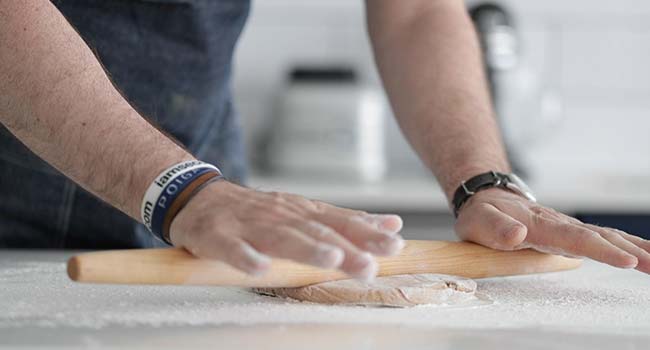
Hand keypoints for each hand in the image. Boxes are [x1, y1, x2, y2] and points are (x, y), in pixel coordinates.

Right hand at [169, 181, 404, 279]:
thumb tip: (391, 224)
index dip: (366, 233)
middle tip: (370, 265)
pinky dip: (246, 257)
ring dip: (307, 249)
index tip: (394, 245)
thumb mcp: (306, 211)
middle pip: (316, 232)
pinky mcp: (219, 236)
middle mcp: (282, 216)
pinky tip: (259, 269)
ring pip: (281, 238)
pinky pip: (232, 249)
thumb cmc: (259, 212)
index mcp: (303, 212)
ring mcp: (250, 226)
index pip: (340, 222)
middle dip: (345, 248)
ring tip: (331, 260)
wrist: (202, 198)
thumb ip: (346, 220)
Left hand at [454, 188, 649, 273]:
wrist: (486, 196)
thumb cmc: (482, 214)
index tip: (626, 261)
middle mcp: (560, 223)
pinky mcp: (572, 232)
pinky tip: (646, 254)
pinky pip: (605, 238)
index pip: (575, 238)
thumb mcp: (479, 221)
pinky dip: (629, 245)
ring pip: (609, 237)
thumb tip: (516, 235)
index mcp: (540, 224)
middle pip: (601, 237)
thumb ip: (497, 229)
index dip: (601, 250)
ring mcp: (568, 227)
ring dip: (637, 249)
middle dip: (632, 252)